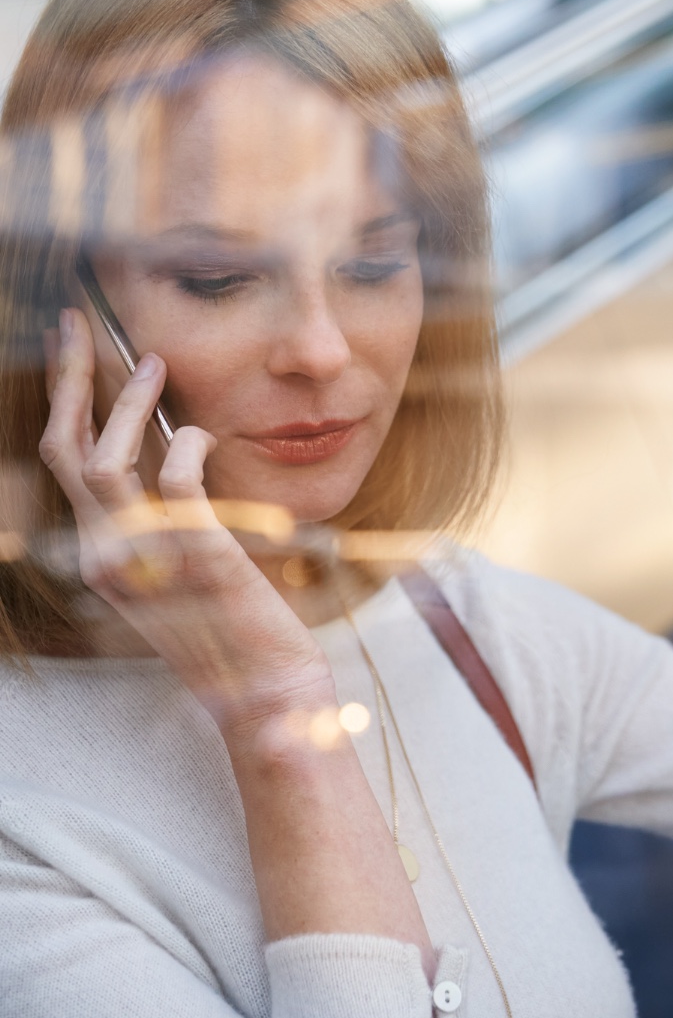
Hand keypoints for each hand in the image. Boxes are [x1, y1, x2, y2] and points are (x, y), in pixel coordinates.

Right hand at [39, 308, 331, 728]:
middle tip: (80, 323)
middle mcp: (109, 557)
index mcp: (103, 556)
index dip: (63, 402)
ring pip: (101, 461)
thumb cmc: (235, 628)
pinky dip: (187, 443)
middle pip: (62, 451)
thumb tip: (169, 440)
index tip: (73, 348)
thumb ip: (164, 512)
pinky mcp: (197, 557)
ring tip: (155, 363)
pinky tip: (206, 434)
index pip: (61, 464)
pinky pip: (174, 479)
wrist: (267, 694)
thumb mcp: (181, 566)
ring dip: (127, 402)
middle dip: (69, 379)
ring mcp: (147, 559)